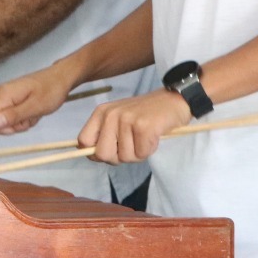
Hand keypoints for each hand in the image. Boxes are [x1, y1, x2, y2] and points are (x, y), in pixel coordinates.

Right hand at [0, 63, 78, 134]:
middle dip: (14, 125)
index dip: (0, 127)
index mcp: (3, 94)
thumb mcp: (34, 107)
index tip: (18, 125)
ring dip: (21, 122)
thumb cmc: (51, 91)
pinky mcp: (12, 98)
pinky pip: (12, 115)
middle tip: (31, 118)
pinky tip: (34, 111)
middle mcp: (0, 94)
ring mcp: (6, 96)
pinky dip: (24, 117)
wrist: (61, 78)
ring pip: (5, 119)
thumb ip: (13, 115)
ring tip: (35, 113)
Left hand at [77, 89, 192, 163]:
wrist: (173, 100)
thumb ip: (105, 134)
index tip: (110, 152)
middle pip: (103, 154)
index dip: (93, 154)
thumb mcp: (119, 119)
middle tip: (131, 146)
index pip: (83, 141)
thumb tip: (91, 154)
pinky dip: (149, 150)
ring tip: (144, 137)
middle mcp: (111, 115)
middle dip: (118, 157)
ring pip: (125, 157)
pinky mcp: (144, 127)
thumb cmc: (145, 114)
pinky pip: (141, 154)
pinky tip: (153, 136)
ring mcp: (127, 120)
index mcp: (101, 113)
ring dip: (137, 153)